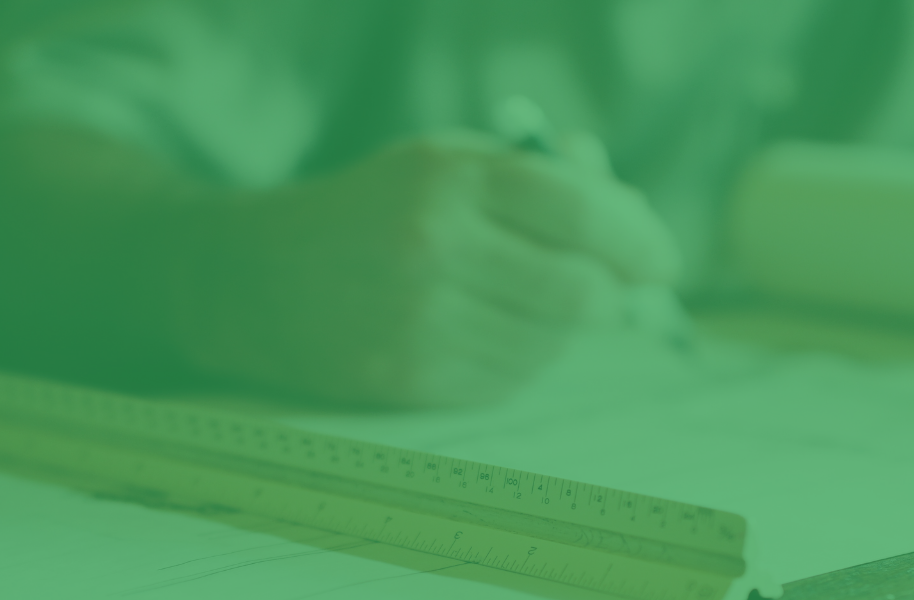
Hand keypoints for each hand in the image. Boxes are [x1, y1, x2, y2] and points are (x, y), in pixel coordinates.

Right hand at [173, 132, 678, 406]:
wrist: (251, 277)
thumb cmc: (370, 212)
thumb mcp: (444, 163)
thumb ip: (540, 177)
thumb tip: (633, 213)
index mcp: (449, 178)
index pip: (582, 213)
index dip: (639, 241)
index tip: (662, 261)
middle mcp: (433, 247)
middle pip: (580, 292)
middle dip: (612, 297)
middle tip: (616, 292)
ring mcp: (417, 321)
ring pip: (549, 344)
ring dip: (562, 330)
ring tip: (529, 303)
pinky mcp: (405, 379)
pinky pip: (507, 381)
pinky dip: (519, 360)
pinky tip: (489, 333)